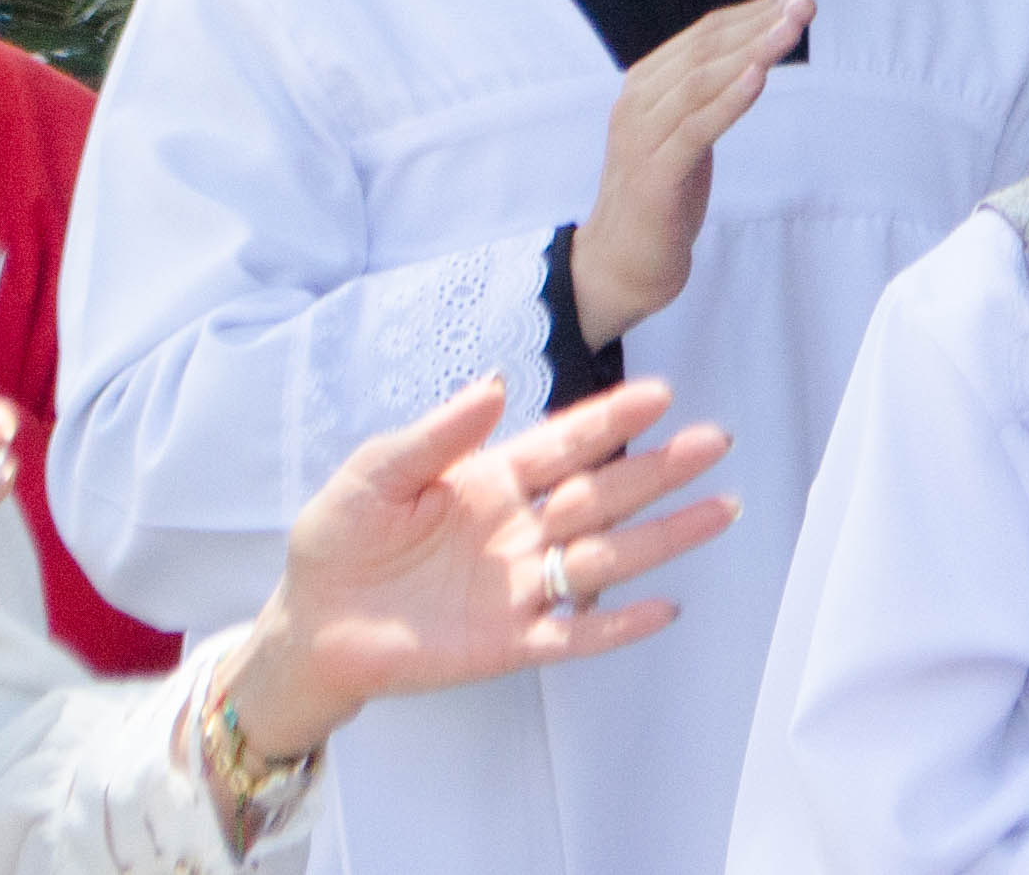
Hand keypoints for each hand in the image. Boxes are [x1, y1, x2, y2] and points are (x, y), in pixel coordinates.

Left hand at [210, 377, 736, 757]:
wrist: (310, 628)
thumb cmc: (339, 542)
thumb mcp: (373, 475)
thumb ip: (434, 436)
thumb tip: (496, 384)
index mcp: (490, 480)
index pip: (562, 444)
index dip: (609, 420)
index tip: (659, 394)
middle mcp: (519, 529)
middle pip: (602, 496)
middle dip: (658, 469)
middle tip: (714, 441)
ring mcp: (520, 587)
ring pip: (605, 559)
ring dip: (663, 537)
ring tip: (719, 510)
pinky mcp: (509, 643)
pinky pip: (575, 634)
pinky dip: (619, 625)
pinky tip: (664, 607)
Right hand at [573, 0, 809, 348]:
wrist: (620, 265)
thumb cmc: (661, 196)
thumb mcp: (685, 132)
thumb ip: (708, 94)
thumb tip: (756, 52)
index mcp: (644, 86)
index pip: (703, 34)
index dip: (752, 11)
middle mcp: (637, 103)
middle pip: (704, 50)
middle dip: (759, 22)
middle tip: (806, 1)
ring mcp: (641, 139)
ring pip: (700, 82)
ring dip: (751, 51)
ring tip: (792, 27)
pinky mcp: (653, 176)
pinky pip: (694, 130)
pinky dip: (728, 101)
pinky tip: (759, 78)